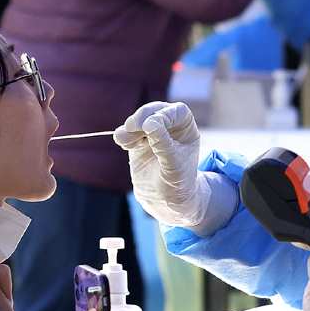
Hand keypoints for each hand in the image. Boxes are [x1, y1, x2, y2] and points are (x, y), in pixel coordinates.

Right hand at [115, 101, 223, 230]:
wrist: (165, 200)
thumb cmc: (177, 182)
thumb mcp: (174, 164)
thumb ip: (163, 144)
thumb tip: (150, 124)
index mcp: (186, 130)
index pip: (178, 111)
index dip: (165, 114)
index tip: (152, 126)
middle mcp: (170, 128)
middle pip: (155, 111)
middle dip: (143, 116)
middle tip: (133, 126)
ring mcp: (153, 133)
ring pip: (140, 119)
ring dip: (131, 126)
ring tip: (125, 140)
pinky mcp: (138, 142)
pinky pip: (128, 132)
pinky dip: (123, 135)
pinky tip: (123, 143)